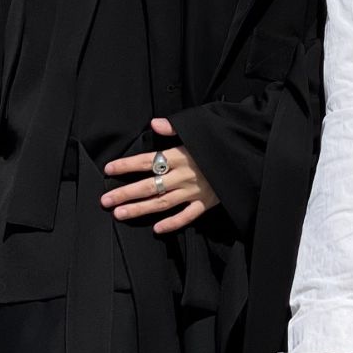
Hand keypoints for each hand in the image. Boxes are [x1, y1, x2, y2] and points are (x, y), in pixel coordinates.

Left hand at [100, 118, 218, 234]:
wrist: (246, 155)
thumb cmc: (223, 139)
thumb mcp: (201, 126)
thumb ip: (175, 127)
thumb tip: (155, 123)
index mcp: (180, 155)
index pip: (147, 161)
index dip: (127, 165)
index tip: (109, 169)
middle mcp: (183, 175)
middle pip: (149, 186)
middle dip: (125, 193)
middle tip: (105, 200)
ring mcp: (194, 191)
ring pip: (162, 203)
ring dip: (140, 209)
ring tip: (120, 214)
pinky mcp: (207, 202)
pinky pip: (187, 216)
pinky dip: (172, 223)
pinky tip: (157, 229)